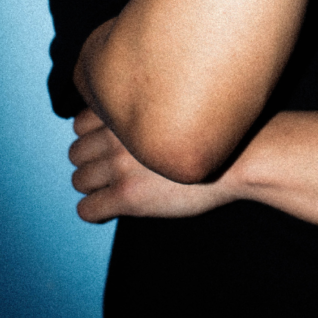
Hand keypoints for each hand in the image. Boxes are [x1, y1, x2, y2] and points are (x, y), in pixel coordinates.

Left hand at [69, 109, 237, 222]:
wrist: (242, 156)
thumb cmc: (216, 131)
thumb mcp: (174, 106)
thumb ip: (144, 111)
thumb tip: (124, 122)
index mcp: (129, 110)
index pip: (80, 122)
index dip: (91, 135)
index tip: (107, 146)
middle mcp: (118, 134)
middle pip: (75, 152)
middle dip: (90, 162)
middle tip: (110, 172)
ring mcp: (121, 165)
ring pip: (78, 180)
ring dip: (92, 186)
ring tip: (112, 191)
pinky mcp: (128, 196)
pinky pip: (87, 209)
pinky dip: (95, 211)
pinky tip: (111, 210)